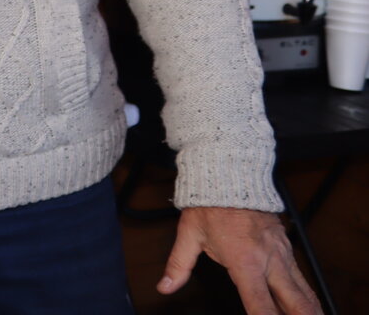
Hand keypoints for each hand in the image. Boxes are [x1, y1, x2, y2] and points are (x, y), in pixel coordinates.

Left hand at [158, 206, 319, 314]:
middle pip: (295, 303)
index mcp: (244, 261)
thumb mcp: (189, 234)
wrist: (231, 175)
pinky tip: (309, 308)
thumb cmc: (209, 205)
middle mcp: (269, 260)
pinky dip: (308, 296)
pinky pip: (302, 277)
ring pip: (305, 292)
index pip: (259, 303)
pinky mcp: (288, 247)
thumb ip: (178, 265)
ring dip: (310, 311)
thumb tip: (165, 286)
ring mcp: (282, 253)